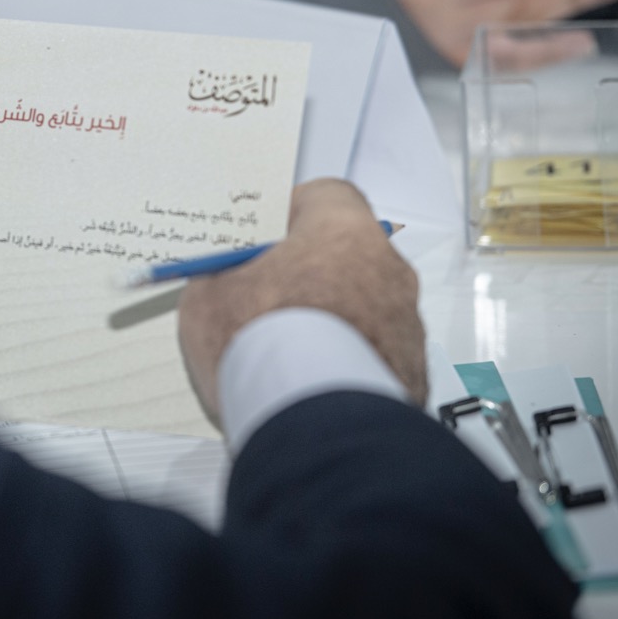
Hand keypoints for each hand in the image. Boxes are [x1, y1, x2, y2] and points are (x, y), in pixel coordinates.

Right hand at [177, 179, 426, 424]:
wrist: (310, 422)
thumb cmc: (265, 345)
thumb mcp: (208, 296)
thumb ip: (219, 277)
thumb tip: (219, 283)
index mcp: (343, 232)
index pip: (326, 197)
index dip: (290, 214)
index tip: (264, 235)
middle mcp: (386, 270)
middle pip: (345, 255)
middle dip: (308, 272)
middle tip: (266, 294)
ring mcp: (404, 323)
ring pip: (362, 307)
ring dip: (329, 320)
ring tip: (282, 350)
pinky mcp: (409, 371)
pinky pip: (372, 353)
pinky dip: (344, 362)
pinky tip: (306, 381)